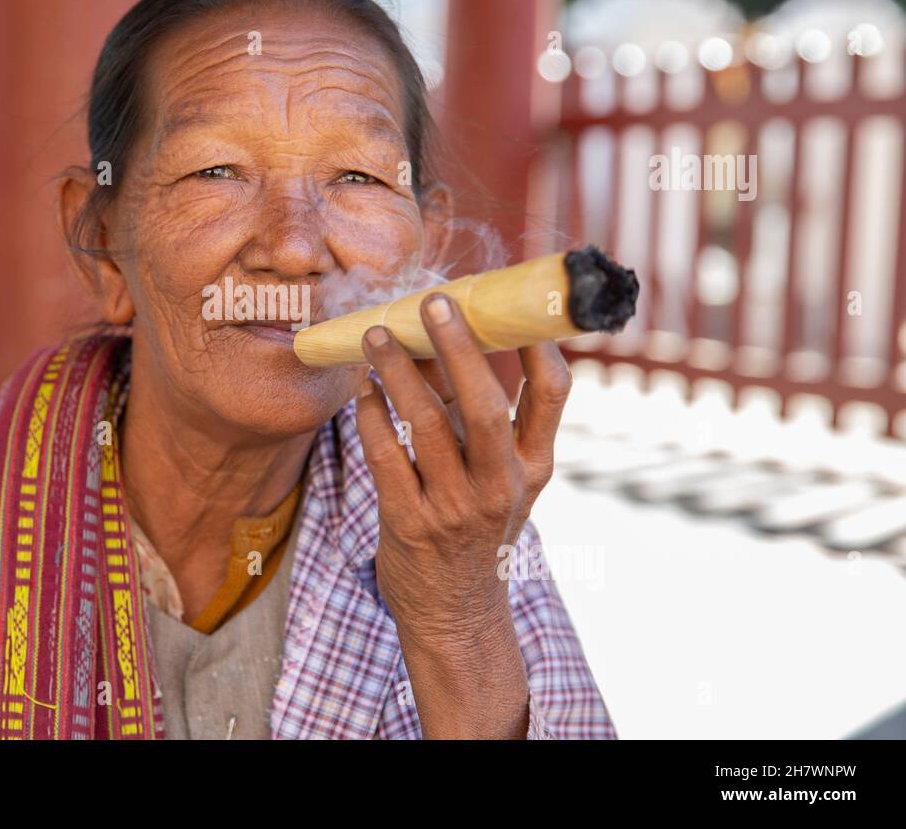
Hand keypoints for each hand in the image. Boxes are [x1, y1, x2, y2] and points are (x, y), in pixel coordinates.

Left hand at [354, 292, 571, 646]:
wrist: (455, 612)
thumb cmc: (477, 526)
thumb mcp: (498, 477)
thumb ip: (477, 415)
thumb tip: (439, 338)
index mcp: (534, 466)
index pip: (551, 396)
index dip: (537, 345)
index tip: (513, 302)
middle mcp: (500, 485)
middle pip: (484, 405)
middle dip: (458, 348)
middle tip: (434, 302)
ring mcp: (455, 508)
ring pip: (425, 425)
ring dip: (398, 372)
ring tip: (377, 335)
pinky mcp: (410, 524)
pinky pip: (385, 457)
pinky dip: (372, 416)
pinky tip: (363, 390)